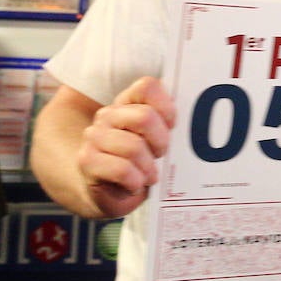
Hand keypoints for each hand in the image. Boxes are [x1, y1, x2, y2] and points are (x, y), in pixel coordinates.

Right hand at [78, 76, 176, 217]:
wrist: (111, 194)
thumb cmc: (140, 164)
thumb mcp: (156, 141)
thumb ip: (167, 124)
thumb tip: (193, 115)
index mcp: (127, 104)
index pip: (148, 86)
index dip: (167, 108)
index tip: (172, 127)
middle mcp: (108, 115)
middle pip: (145, 117)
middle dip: (161, 142)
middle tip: (160, 156)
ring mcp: (95, 136)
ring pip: (134, 147)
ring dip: (148, 168)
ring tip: (148, 175)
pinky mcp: (87, 160)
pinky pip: (122, 169)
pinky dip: (135, 182)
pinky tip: (134, 185)